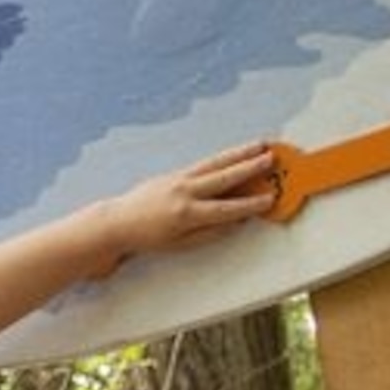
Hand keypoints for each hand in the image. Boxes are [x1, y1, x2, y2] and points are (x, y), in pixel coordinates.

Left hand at [99, 140, 280, 259]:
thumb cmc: (148, 238)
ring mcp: (179, 179)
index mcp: (187, 214)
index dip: (250, 204)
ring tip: (260, 145)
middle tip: (271, 159)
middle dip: (250, 168)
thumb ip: (209, 233)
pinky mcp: (175, 173)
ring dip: (240, 154)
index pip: (226, 208)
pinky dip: (223, 158)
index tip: (270, 199)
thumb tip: (236, 222)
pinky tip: (235, 153)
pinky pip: (204, 164)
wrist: (118, 222)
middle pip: (224, 177)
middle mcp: (185, 192)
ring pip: (216, 163)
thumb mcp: (180, 244)